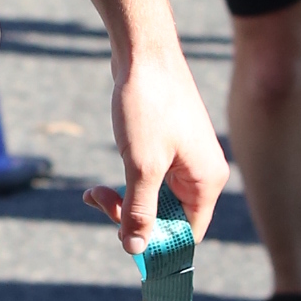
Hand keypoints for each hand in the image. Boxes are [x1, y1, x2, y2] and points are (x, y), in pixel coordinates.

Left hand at [84, 34, 226, 257]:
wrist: (144, 51)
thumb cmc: (148, 106)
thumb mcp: (142, 166)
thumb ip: (140, 211)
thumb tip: (136, 249)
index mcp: (207, 182)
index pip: (188, 234)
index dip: (158, 245)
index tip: (124, 242)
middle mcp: (202, 173)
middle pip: (168, 218)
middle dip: (132, 218)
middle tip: (99, 203)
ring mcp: (186, 158)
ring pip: (153, 199)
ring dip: (124, 201)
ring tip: (93, 193)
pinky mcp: (168, 145)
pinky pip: (148, 179)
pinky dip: (125, 183)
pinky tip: (101, 184)